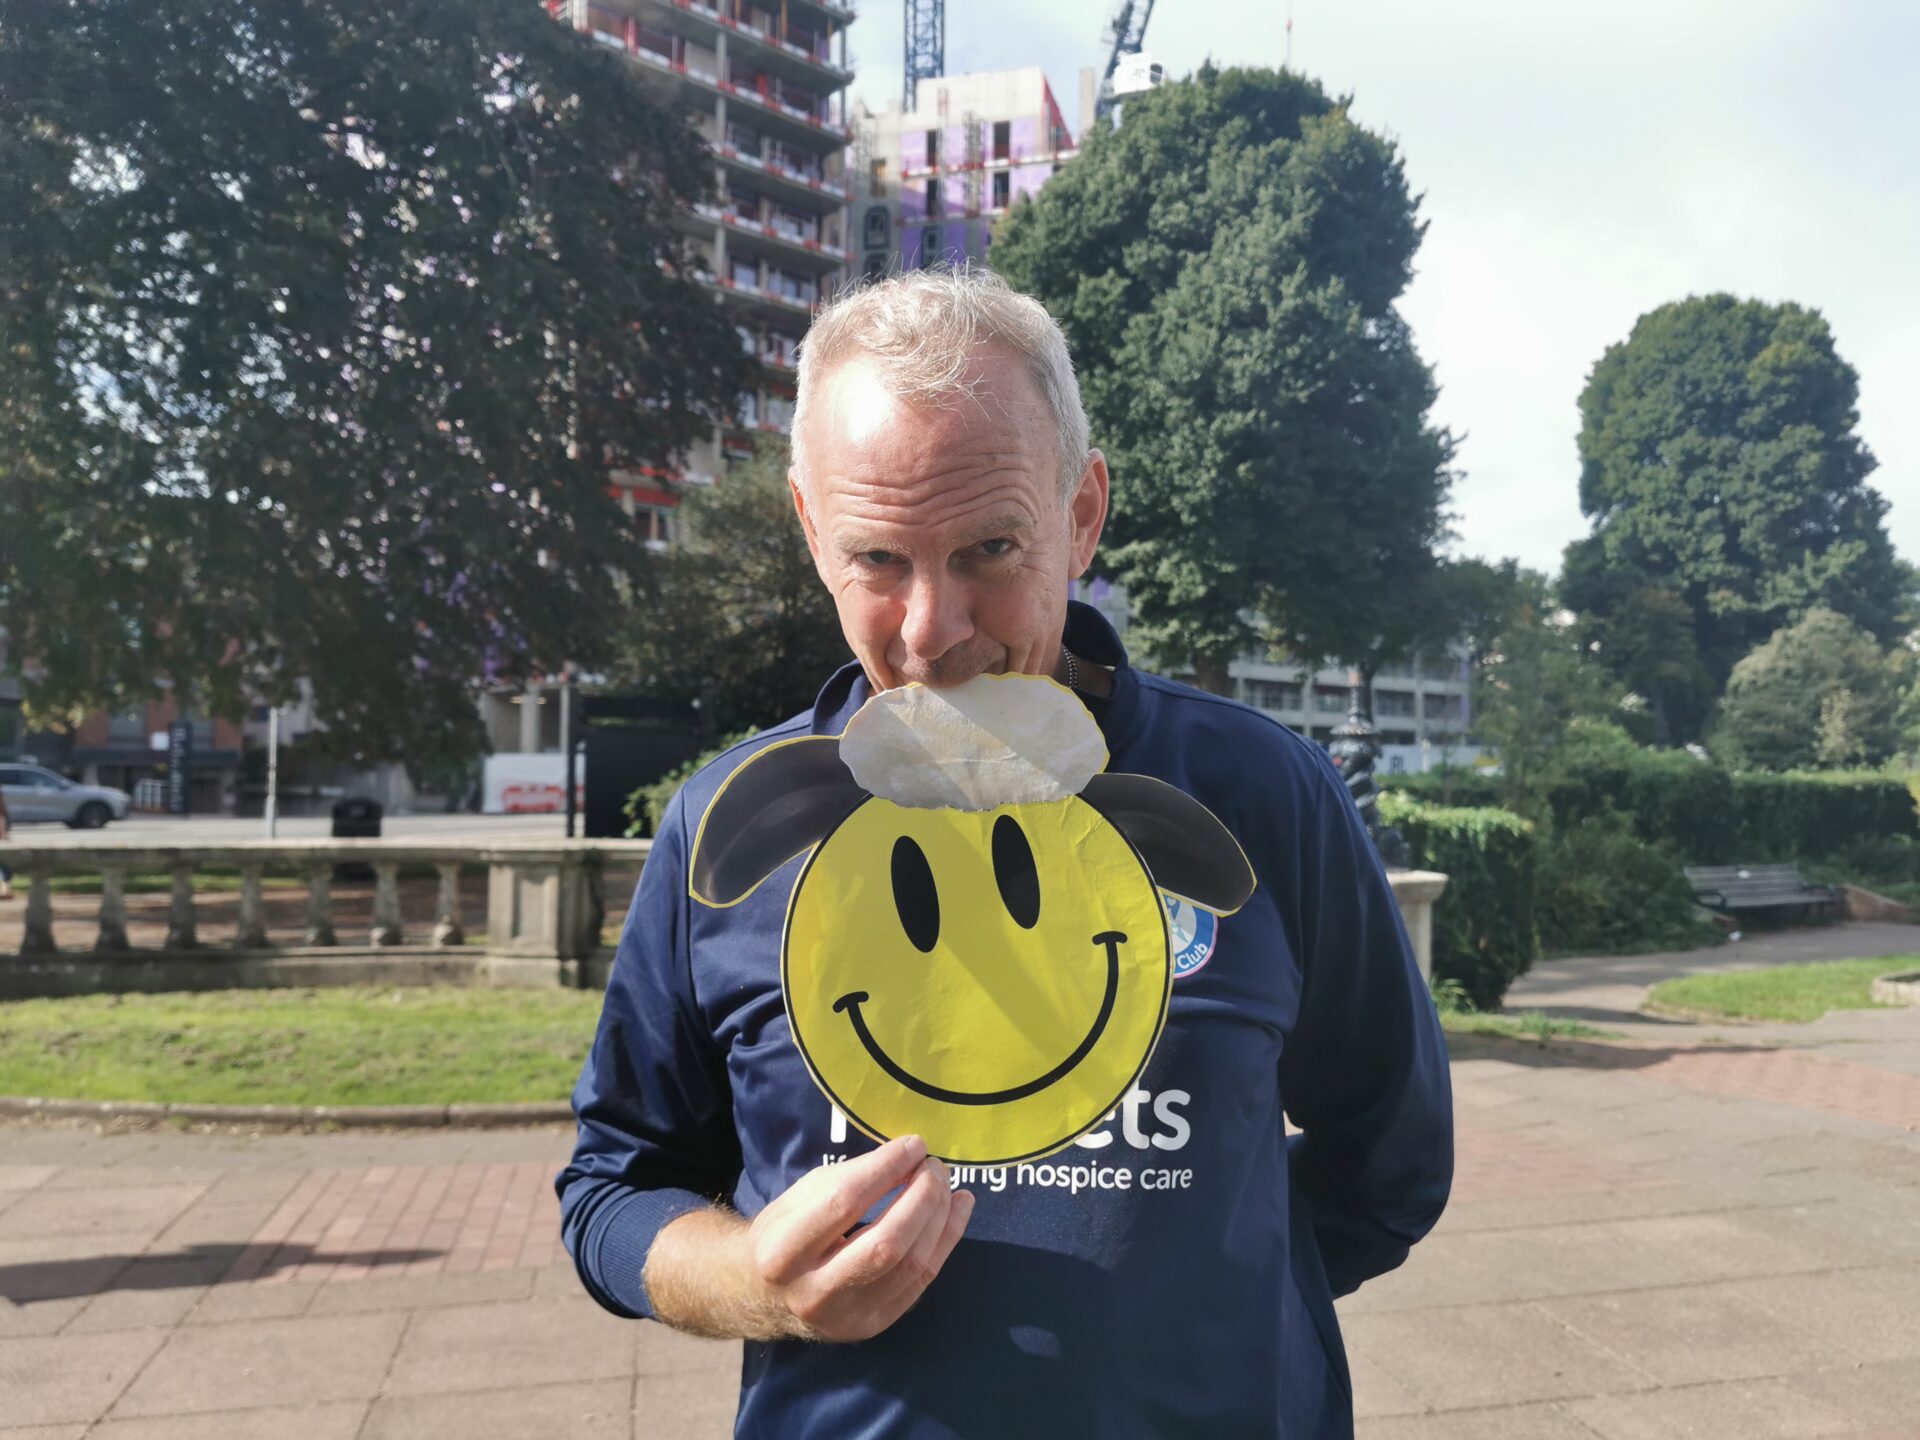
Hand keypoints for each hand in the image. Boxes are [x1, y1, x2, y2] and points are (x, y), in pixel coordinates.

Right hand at [748, 1134, 973, 1342]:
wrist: (767, 1298)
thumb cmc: (785, 1234)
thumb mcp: (801, 1197)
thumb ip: (850, 1178)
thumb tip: (908, 1157)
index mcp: (783, 1252)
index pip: (844, 1202)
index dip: (885, 1169)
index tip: (913, 1145)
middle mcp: (813, 1292)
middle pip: (885, 1243)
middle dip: (921, 1198)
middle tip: (934, 1167)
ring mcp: (846, 1316)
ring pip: (911, 1265)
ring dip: (940, 1219)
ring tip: (950, 1187)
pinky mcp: (873, 1325)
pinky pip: (920, 1281)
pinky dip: (945, 1242)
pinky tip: (957, 1212)